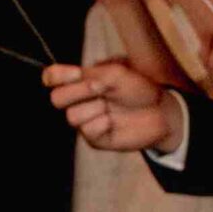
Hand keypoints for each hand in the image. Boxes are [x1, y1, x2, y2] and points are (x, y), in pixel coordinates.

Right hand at [48, 61, 178, 155]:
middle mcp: (79, 101)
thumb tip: (77, 80)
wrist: (160, 110)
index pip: (52, 77)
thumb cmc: (138, 88)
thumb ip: (91, 74)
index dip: (55, 76)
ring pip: (72, 116)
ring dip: (95, 108)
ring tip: (111, 107)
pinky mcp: (95, 139)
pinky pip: (87, 131)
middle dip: (77, 93)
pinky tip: (114, 121)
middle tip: (100, 90)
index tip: (75, 74)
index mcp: (81, 81)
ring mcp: (85, 121)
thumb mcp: (116, 72)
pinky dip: (102, 123)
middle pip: (56, 98)